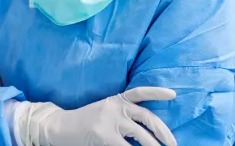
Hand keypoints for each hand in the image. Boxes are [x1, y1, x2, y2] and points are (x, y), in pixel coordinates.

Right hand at [15, 86, 176, 145]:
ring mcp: (110, 121)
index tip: (173, 95)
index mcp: (116, 99)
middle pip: (147, 117)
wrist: (60, 127)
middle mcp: (115, 107)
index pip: (140, 92)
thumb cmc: (85, 121)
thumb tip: (146, 131)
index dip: (157, 93)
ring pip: (141, 135)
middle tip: (173, 144)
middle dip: (164, 132)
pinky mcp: (104, 136)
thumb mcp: (105, 111)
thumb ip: (123, 115)